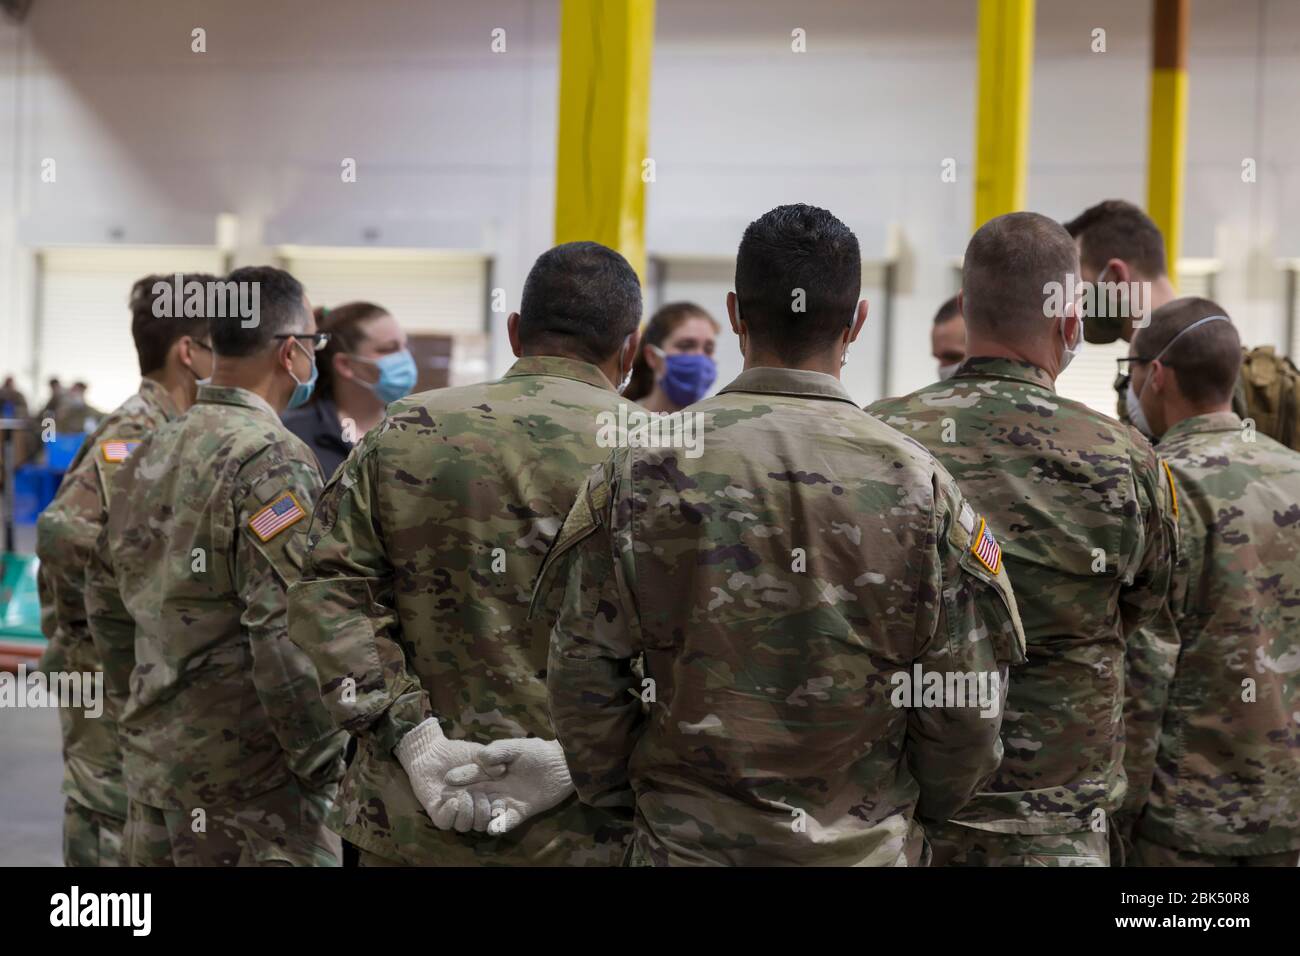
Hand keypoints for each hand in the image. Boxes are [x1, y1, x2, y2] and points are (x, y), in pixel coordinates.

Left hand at [394, 719, 494, 832]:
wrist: (432, 750)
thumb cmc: (461, 751)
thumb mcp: (484, 754)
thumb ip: (497, 759)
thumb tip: (501, 769)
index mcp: (488, 797)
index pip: (499, 814)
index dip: (503, 817)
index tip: (502, 803)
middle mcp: (472, 808)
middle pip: (482, 823)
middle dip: (483, 813)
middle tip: (480, 795)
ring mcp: (455, 811)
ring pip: (464, 825)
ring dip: (467, 813)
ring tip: (464, 795)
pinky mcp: (437, 811)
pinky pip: (445, 822)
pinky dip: (450, 814)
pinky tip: (453, 801)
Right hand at [444, 737, 575, 835]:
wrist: (563, 763)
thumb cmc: (537, 751)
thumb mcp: (515, 746)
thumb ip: (496, 751)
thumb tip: (481, 760)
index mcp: (492, 770)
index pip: (472, 774)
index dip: (461, 776)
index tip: (448, 779)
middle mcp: (497, 787)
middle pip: (476, 794)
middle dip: (464, 798)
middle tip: (454, 801)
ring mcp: (508, 800)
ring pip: (488, 809)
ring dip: (480, 813)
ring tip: (474, 813)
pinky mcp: (521, 811)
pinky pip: (507, 820)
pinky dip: (500, 824)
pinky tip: (493, 826)